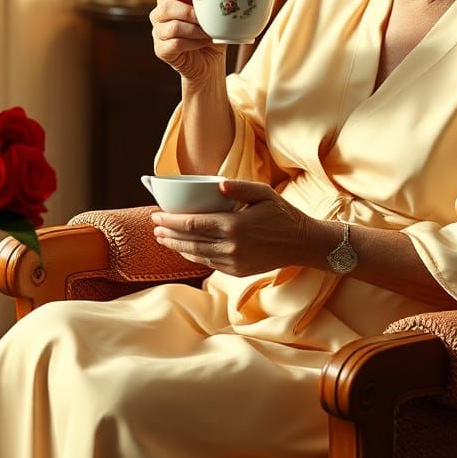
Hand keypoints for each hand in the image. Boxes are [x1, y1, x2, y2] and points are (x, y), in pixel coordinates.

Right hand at [150, 0, 224, 83]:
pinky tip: (203, 42)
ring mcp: (158, 33)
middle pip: (166, 7)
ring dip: (194, 30)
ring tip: (208, 33)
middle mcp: (159, 15)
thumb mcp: (212, 14)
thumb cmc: (209, 34)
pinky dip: (193, 43)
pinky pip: (175, 44)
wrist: (208, 62)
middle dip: (188, 11)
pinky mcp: (161, 50)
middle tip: (204, 17)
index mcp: (170, 0)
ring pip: (173, 27)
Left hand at [151, 179, 318, 276]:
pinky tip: (184, 250)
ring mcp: (233, 262)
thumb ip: (238, 187)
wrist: (302, 243)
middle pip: (189, 241)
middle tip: (154, 227)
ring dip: (177, 247)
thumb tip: (216, 185)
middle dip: (169, 234)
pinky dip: (193, 256)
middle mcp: (230, 247)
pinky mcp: (236, 271)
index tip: (157, 215)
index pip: (192, 224)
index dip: (171, 221)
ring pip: (196, 255)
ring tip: (162, 239)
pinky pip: (208, 263)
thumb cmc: (283, 214)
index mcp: (234, 226)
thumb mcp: (263, 193)